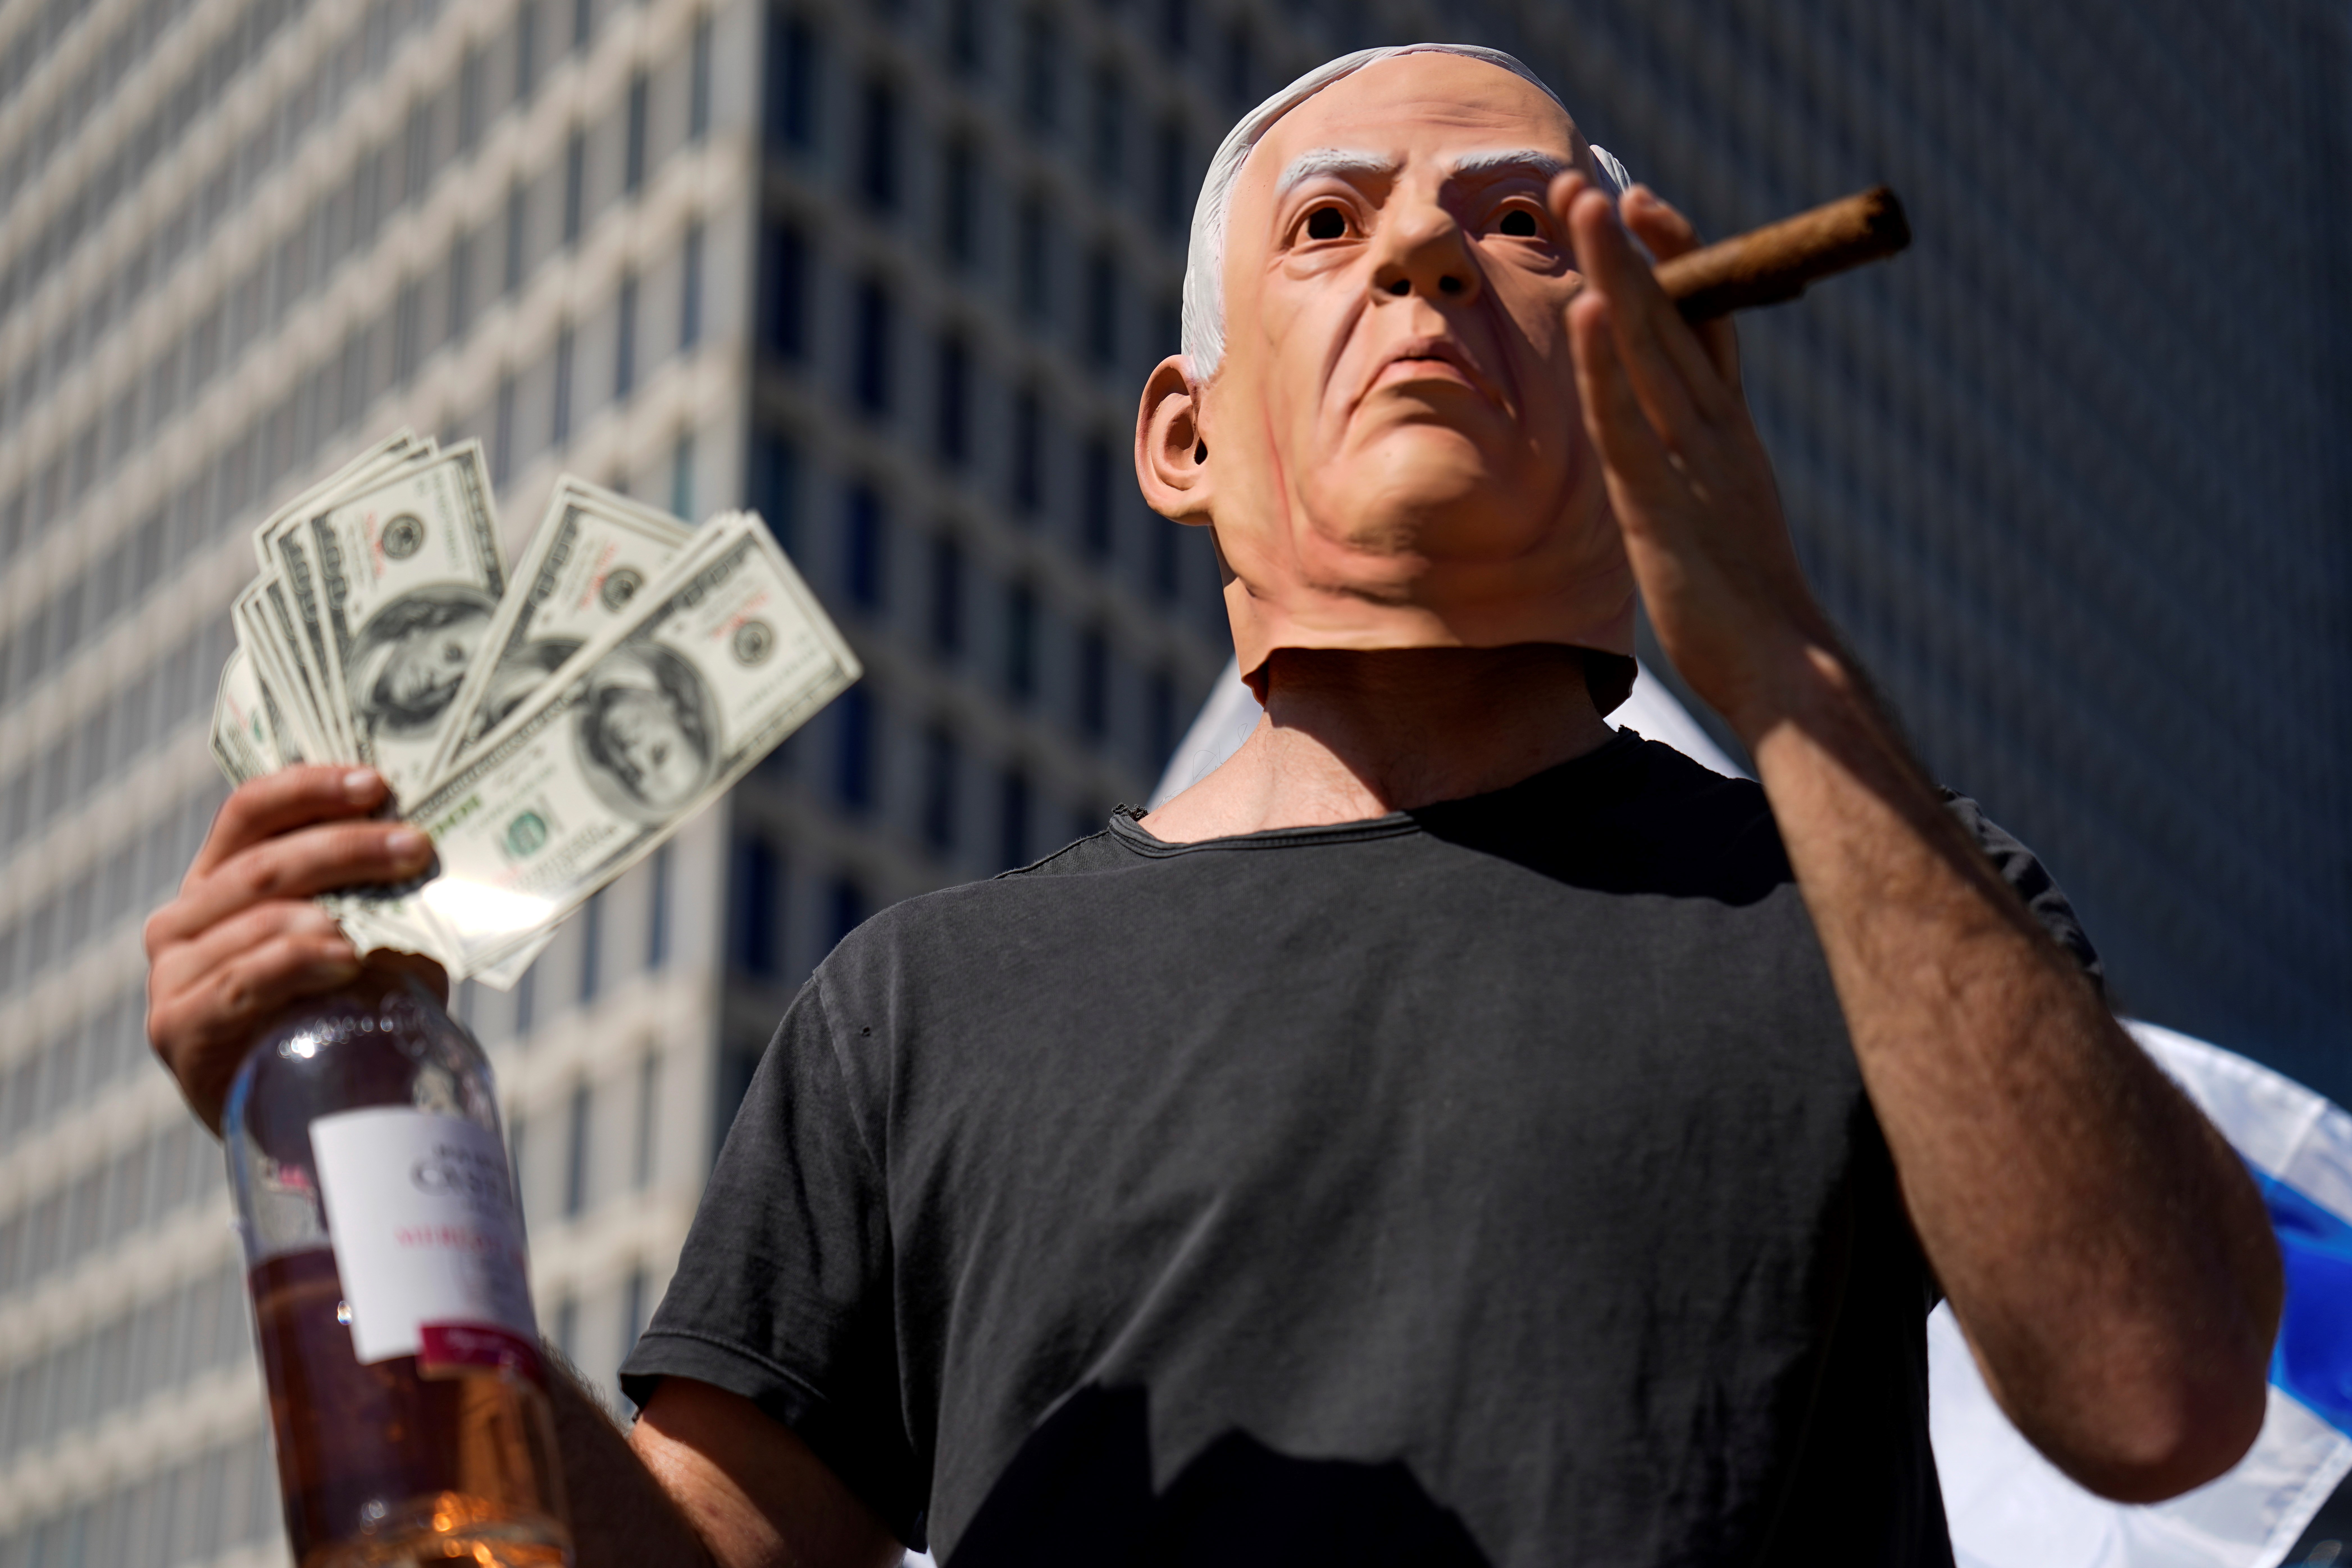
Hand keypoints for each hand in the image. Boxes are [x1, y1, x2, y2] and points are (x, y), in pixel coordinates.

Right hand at [144, 765, 442, 1132]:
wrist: (320, 1115)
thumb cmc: (347, 1015)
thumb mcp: (370, 945)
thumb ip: (382, 903)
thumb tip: (432, 854)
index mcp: (221, 884)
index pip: (251, 813)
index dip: (310, 788)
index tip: (376, 783)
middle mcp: (184, 922)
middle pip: (263, 863)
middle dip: (346, 846)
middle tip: (416, 846)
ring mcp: (173, 977)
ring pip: (255, 917)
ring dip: (330, 903)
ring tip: (392, 897)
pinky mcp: (179, 1028)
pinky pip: (241, 981)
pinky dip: (297, 962)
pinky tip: (345, 958)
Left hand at [1549, 173, 1835, 737]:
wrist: (1783, 666)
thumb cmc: (1748, 605)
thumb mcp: (1721, 518)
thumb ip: (1697, 477)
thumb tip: (1670, 465)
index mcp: (1731, 433)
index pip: (1704, 322)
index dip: (1676, 257)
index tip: (1642, 202)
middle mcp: (1716, 431)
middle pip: (1675, 315)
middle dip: (1631, 244)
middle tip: (1588, 182)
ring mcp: (1692, 461)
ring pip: (1651, 348)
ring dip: (1615, 274)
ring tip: (1583, 207)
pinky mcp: (1662, 503)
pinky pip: (1628, 420)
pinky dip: (1608, 365)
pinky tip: (1588, 311)